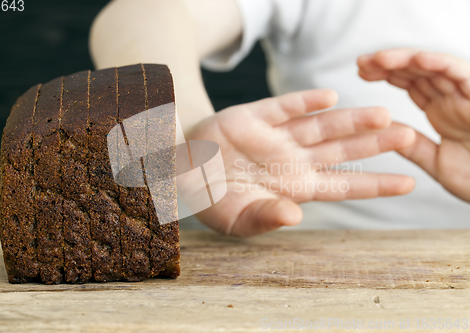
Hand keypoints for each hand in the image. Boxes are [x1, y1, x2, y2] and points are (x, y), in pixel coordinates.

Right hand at [186, 89, 415, 236]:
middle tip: (408, 135)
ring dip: (350, 120)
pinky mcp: (255, 117)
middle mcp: (293, 160)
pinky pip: (283, 108)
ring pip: (320, 126)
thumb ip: (267, 218)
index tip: (409, 182)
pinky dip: (304, 103)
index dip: (375, 184)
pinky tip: (328, 98)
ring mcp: (277, 137)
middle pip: (341, 151)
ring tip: (382, 115)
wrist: (185, 172)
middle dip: (373, 145)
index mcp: (296, 187)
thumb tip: (294, 215)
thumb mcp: (240, 219)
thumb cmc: (217, 201)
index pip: (343, 186)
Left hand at [358, 49, 469, 202]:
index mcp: (444, 111)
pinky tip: (417, 59)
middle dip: (389, 64)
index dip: (387, 74)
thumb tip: (385, 132)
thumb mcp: (437, 163)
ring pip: (435, 68)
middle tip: (361, 62)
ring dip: (407, 60)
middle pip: (418, 72)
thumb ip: (413, 146)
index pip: (412, 84)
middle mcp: (455, 99)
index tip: (361, 72)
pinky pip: (461, 73)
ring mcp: (468, 96)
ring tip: (378, 58)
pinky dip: (440, 64)